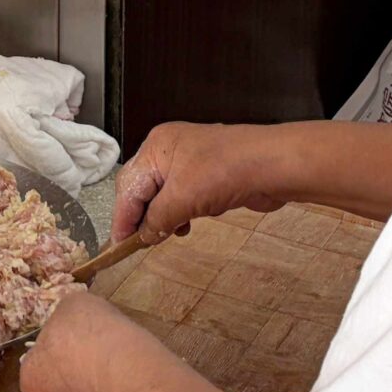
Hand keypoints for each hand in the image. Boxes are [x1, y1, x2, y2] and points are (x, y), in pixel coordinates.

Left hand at [20, 289, 158, 391]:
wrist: (129, 373)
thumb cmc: (93, 335)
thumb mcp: (73, 304)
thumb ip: (65, 317)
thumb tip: (71, 322)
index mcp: (30, 377)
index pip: (41, 358)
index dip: (59, 343)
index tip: (78, 336)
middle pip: (60, 380)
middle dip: (75, 368)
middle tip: (95, 350)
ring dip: (94, 384)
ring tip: (113, 364)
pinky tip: (124, 380)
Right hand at [114, 122, 283, 241]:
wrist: (273, 166)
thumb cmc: (229, 169)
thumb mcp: (183, 198)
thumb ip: (157, 218)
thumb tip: (144, 235)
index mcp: (157, 147)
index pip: (128, 185)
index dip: (122, 217)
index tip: (118, 244)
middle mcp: (169, 151)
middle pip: (143, 188)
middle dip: (141, 216)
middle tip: (138, 243)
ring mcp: (189, 163)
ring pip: (163, 196)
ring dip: (162, 217)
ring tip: (165, 235)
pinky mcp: (207, 177)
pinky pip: (183, 199)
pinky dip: (180, 214)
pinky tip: (185, 226)